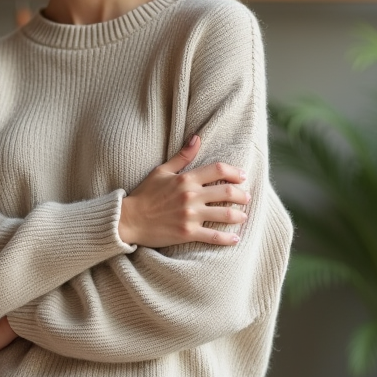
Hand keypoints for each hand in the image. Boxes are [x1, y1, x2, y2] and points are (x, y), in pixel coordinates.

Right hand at [118, 135, 248, 248]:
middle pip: (227, 192)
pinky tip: (235, 239)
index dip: (234, 172)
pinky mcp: (188, 233)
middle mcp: (191, 196)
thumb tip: (197, 137)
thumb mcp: (162, 171)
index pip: (218, 170)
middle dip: (242, 195)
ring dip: (239, 215)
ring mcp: (190, 215)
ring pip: (225, 214)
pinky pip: (213, 236)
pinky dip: (227, 238)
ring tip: (243, 216)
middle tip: (247, 198)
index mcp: (186, 179)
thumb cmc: (145, 194)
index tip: (243, 177)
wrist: (129, 219)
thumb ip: (182, 156)